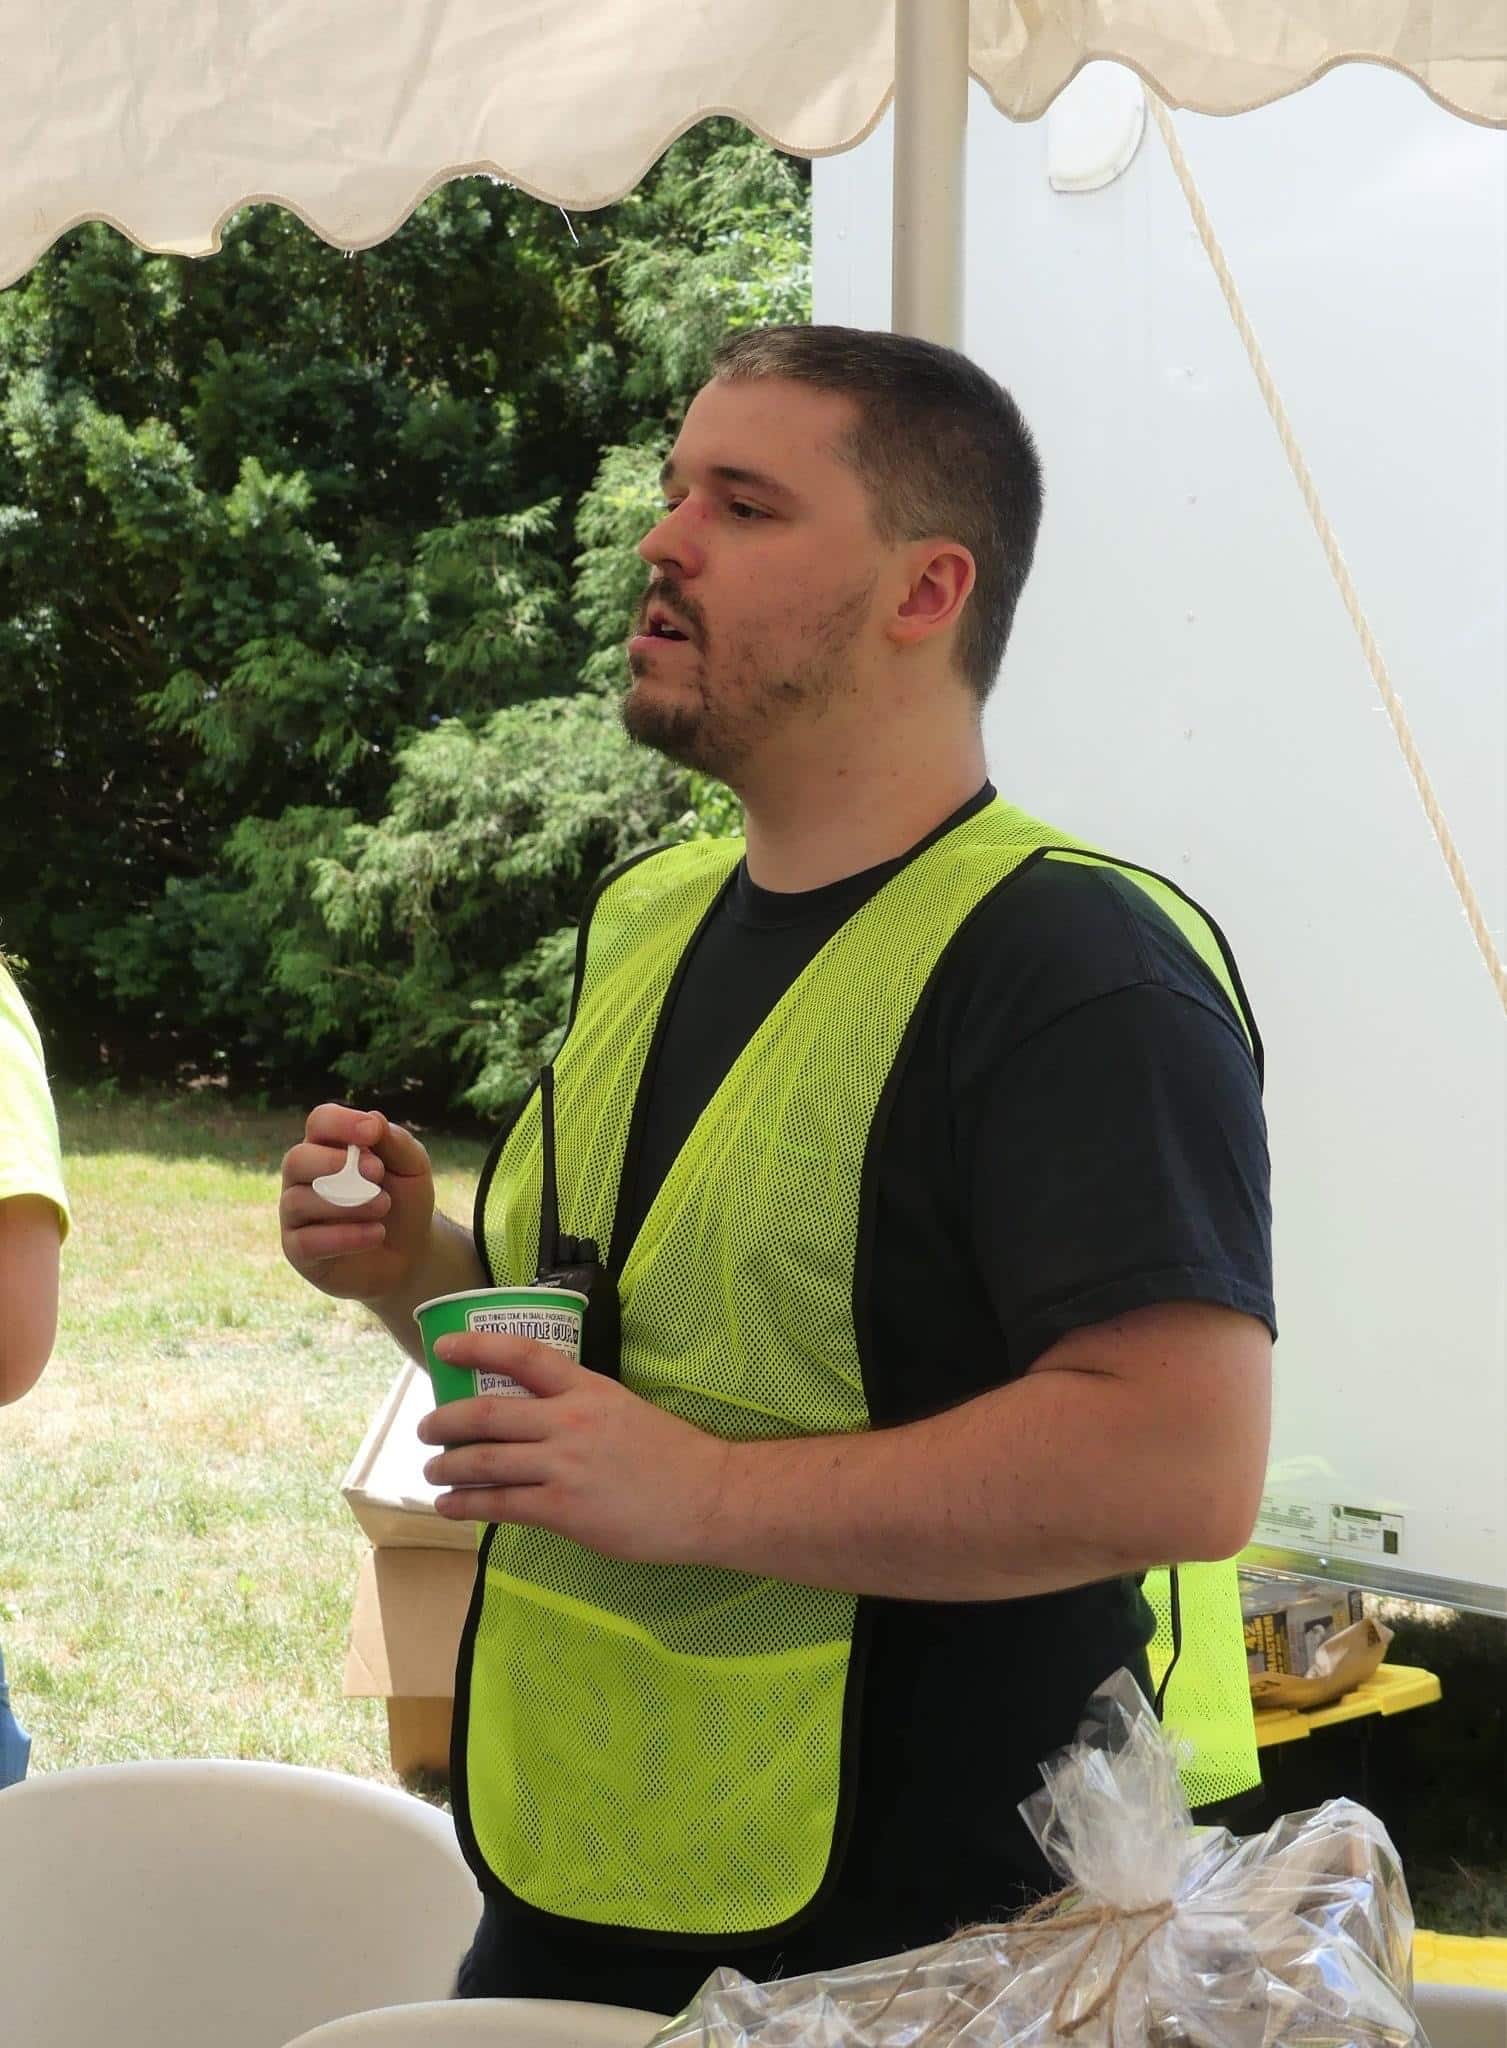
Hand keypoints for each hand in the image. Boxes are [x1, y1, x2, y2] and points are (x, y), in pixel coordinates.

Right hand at [279, 1104, 435, 1302]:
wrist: (411, 1254)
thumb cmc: (405, 1202)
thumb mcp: (413, 1168)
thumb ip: (397, 1143)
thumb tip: (373, 1118)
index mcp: (328, 1147)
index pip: (319, 1122)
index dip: (340, 1123)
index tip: (371, 1132)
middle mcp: (304, 1177)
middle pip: (296, 1159)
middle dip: (334, 1164)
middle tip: (377, 1173)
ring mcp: (296, 1214)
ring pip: (298, 1201)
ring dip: (347, 1203)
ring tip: (384, 1206)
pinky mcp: (298, 1250)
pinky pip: (306, 1242)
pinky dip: (345, 1237)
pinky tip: (376, 1234)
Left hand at [416, 1333, 730, 1564]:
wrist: (708, 1496)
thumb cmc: (671, 1454)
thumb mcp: (623, 1410)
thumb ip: (578, 1410)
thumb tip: (534, 1422)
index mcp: (588, 1389)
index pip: (523, 1355)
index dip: (477, 1346)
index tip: (443, 1346)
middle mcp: (570, 1421)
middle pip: (487, 1412)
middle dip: (444, 1420)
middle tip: (425, 1427)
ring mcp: (563, 1466)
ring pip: (485, 1461)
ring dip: (448, 1466)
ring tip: (431, 1470)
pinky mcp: (563, 1509)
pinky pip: (500, 1504)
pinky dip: (466, 1504)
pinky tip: (450, 1505)